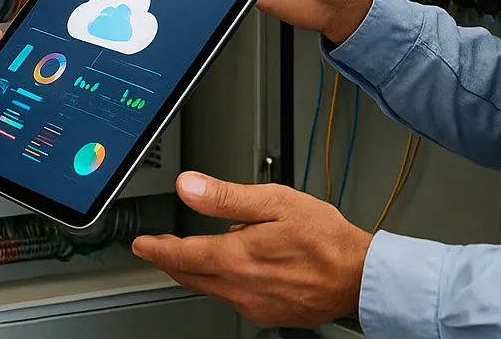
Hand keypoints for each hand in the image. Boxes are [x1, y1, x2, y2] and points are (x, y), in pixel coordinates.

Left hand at [133, 172, 372, 327]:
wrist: (359, 277)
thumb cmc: (325, 239)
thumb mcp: (276, 202)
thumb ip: (227, 196)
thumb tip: (189, 186)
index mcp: (238, 258)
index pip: (181, 256)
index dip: (156, 249)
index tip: (141, 243)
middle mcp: (240, 287)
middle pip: (190, 276)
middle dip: (171, 261)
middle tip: (159, 247)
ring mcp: (253, 305)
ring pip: (210, 288)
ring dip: (197, 271)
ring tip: (198, 250)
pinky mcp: (266, 314)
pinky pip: (232, 298)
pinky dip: (223, 282)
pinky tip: (237, 267)